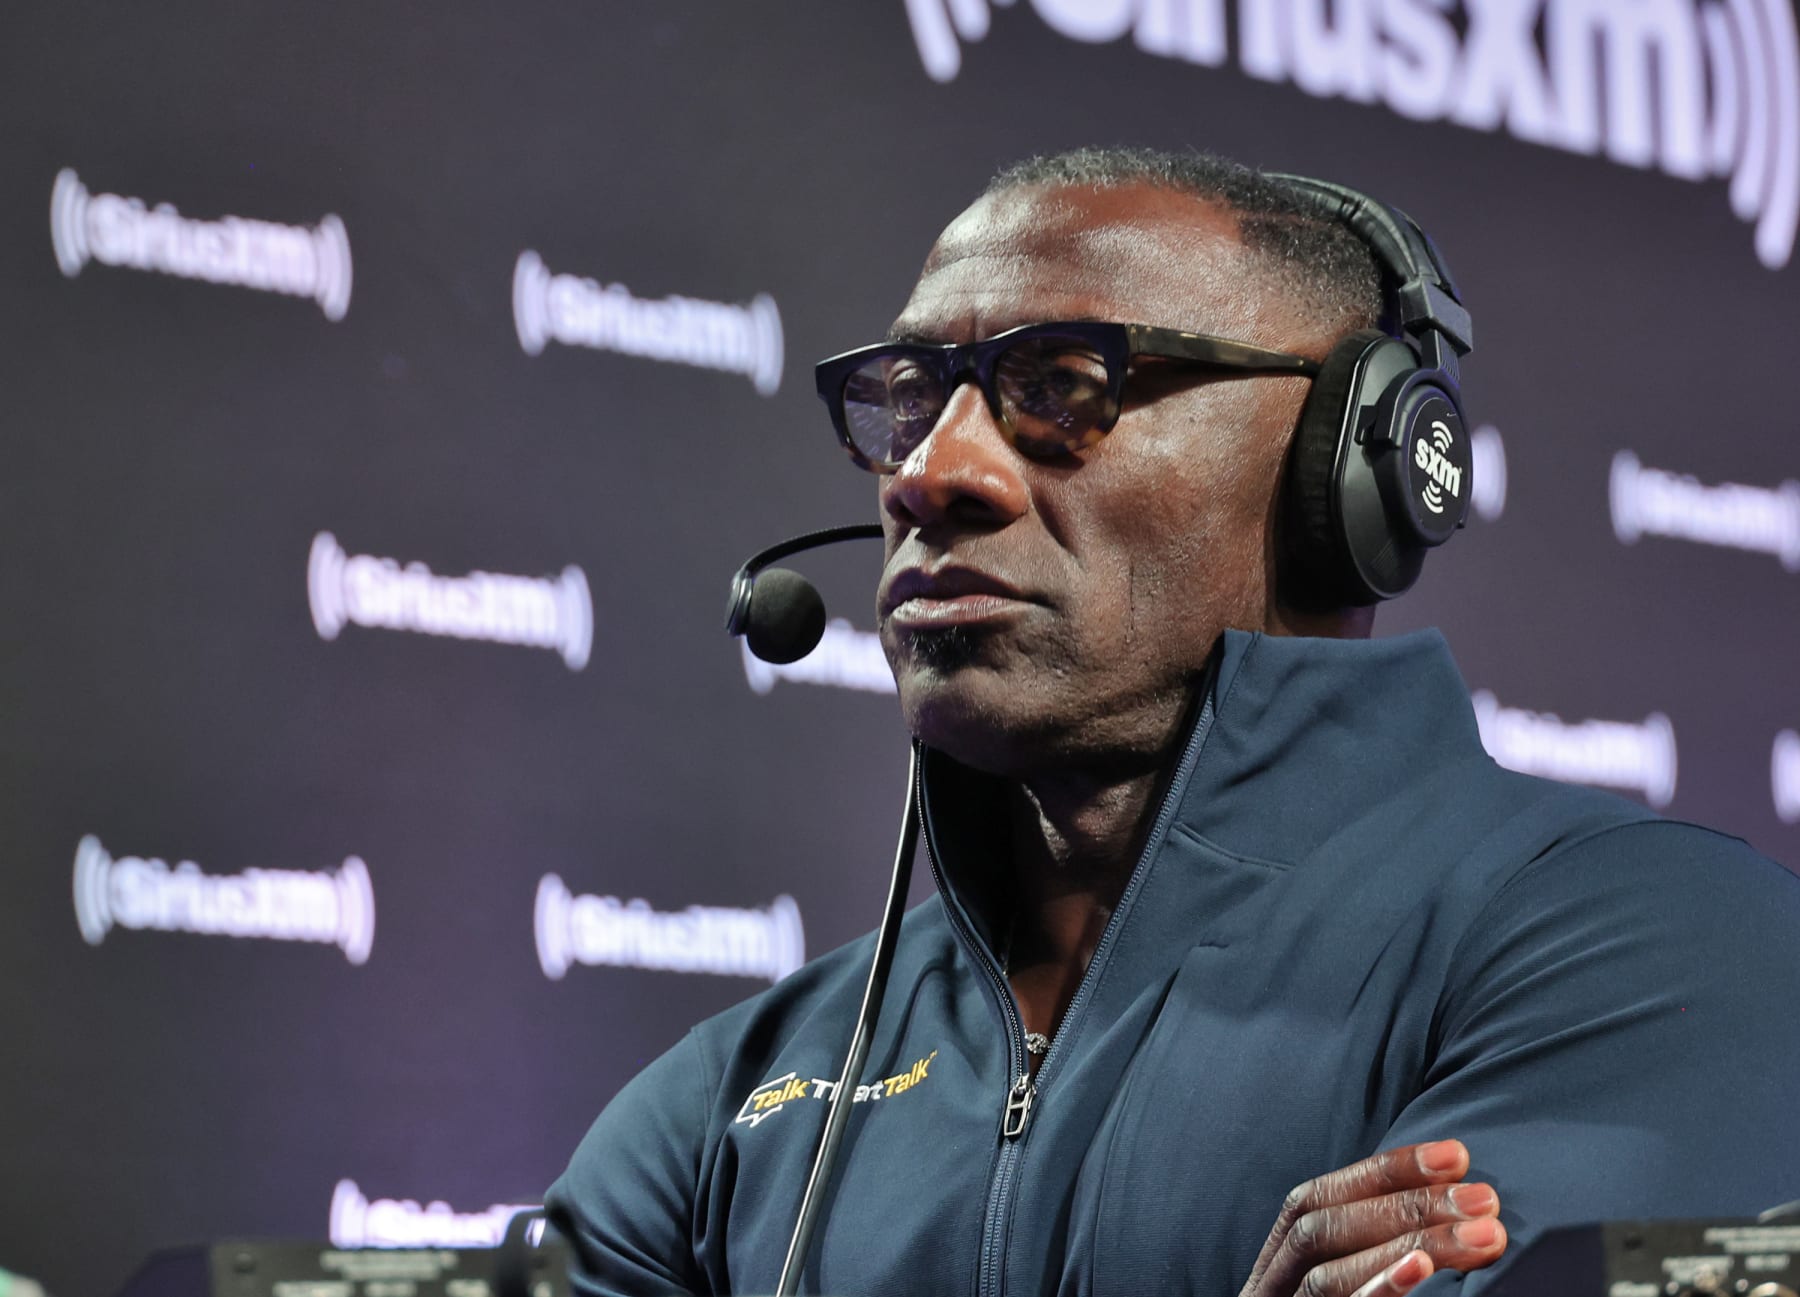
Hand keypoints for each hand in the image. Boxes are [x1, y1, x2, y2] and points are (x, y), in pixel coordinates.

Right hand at [1236, 1140, 1507, 1296]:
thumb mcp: (1345, 1292)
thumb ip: (1379, 1265)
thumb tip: (1456, 1222)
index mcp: (1276, 1271)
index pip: (1317, 1200)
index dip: (1383, 1171)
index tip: (1456, 1155)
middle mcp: (1264, 1295)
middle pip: (1321, 1230)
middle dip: (1404, 1204)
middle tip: (1483, 1198)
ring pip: (1323, 1276)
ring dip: (1405, 1244)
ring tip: (1479, 1236)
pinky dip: (1378, 1292)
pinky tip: (1420, 1274)